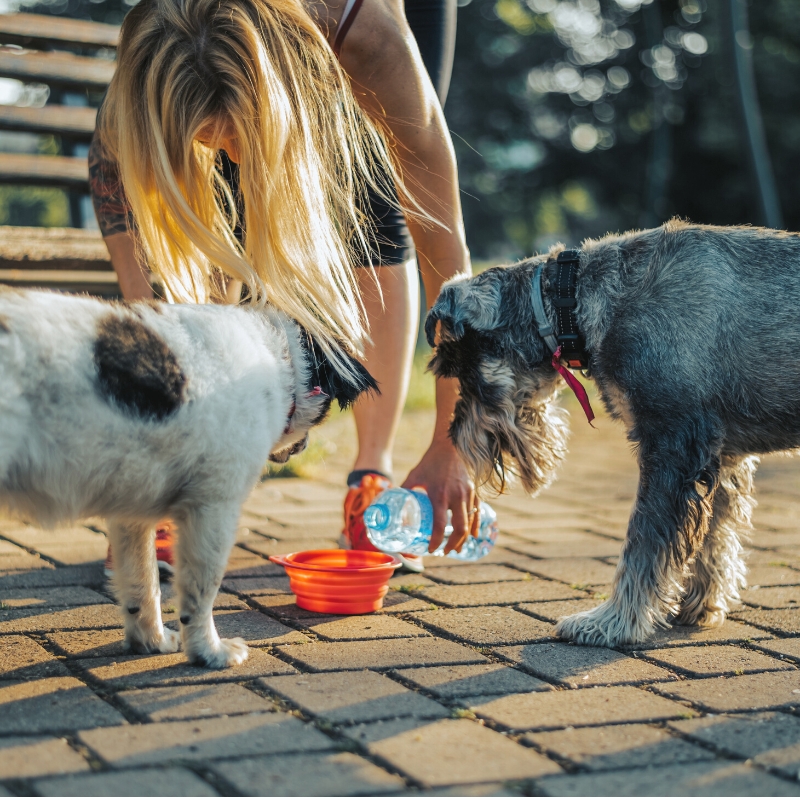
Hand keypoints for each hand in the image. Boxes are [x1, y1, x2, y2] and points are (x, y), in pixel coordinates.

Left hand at [402, 437, 478, 553]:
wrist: (450, 446)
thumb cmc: (430, 461)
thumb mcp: (414, 475)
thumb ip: (404, 489)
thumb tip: (391, 502)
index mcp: (439, 495)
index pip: (440, 525)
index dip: (437, 541)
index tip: (431, 549)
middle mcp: (456, 497)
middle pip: (460, 529)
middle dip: (453, 544)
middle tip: (445, 552)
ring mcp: (467, 494)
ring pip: (470, 523)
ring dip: (464, 538)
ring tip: (456, 549)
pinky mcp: (474, 491)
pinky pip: (477, 513)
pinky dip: (476, 526)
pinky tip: (474, 535)